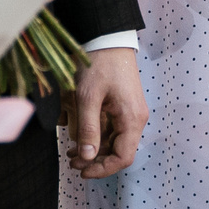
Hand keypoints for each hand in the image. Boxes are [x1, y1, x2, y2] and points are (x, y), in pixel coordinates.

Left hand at [66, 47, 148, 179]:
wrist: (109, 38)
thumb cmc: (100, 64)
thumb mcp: (88, 96)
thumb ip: (88, 128)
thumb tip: (87, 157)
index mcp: (132, 119)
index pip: (123, 157)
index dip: (103, 169)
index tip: (82, 170)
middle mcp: (135, 119)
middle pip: (119, 152)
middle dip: (96, 161)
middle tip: (72, 161)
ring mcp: (130, 113)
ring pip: (115, 143)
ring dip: (95, 150)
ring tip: (72, 152)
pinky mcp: (123, 107)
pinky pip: (112, 130)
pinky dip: (97, 137)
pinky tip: (80, 137)